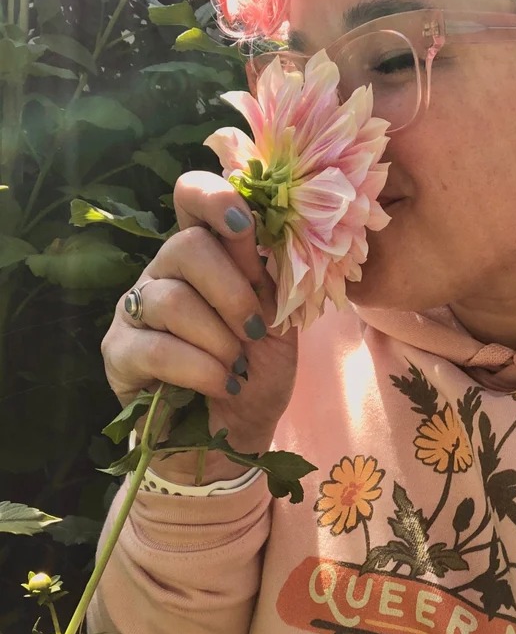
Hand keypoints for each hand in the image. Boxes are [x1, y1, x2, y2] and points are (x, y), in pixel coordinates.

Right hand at [101, 171, 297, 482]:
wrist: (235, 436)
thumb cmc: (257, 374)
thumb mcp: (279, 323)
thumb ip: (269, 278)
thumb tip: (257, 235)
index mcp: (207, 254)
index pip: (192, 197)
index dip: (214, 197)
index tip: (243, 225)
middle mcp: (164, 272)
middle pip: (186, 246)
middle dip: (233, 293)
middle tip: (255, 332)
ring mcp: (135, 309)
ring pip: (172, 299)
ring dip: (219, 338)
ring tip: (238, 367)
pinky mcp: (118, 353)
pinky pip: (155, 347)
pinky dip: (200, 368)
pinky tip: (221, 384)